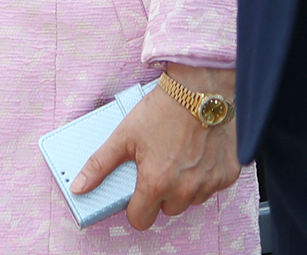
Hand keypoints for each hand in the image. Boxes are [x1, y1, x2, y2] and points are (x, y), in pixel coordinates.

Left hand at [71, 67, 240, 230]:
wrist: (202, 86)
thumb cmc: (163, 109)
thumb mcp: (124, 134)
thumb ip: (99, 165)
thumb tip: (78, 187)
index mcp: (156, 183)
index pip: (141, 220)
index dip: (136, 206)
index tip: (137, 191)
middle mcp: (185, 189)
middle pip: (167, 210)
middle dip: (162, 194)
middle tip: (160, 165)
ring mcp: (209, 183)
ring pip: (191, 200)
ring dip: (185, 186)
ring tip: (180, 155)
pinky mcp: (228, 174)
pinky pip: (213, 187)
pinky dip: (206, 175)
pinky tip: (200, 152)